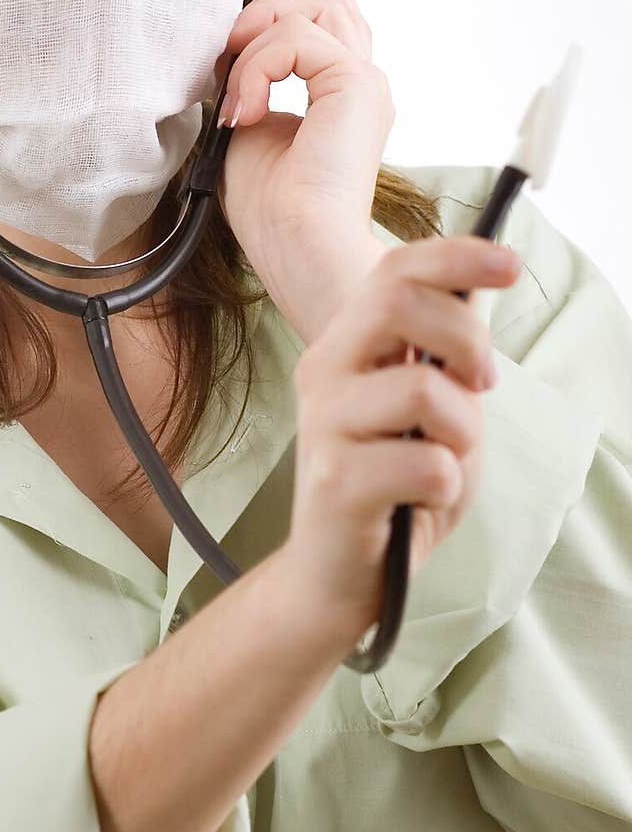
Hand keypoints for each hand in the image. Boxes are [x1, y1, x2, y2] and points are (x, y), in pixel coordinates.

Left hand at [214, 0, 394, 343]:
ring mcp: (364, 84)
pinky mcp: (357, 85)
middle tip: (228, 52)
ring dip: (254, 45)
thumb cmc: (275, 213)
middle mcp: (362, 87)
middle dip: (266, 11)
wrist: (299, 247)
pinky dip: (258, 67)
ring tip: (236, 97)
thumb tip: (227, 58)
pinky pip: (296, 39)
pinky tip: (246, 108)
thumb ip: (250, 87)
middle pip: (325, 6)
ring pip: (308, 14)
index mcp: (343, 100)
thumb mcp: (248, 132)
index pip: (340, 23)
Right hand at [278, 234, 522, 650]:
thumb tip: (477, 291)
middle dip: (467, 338)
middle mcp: (324, 373)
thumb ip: (444, 358)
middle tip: (481, 384)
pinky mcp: (336, 481)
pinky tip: (424, 500)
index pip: (395, 273)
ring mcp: (324, 425)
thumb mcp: (432, 411)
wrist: (339, 576)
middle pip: (401, 305)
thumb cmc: (394, 488)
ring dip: (462, 432)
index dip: (455, 256)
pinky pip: (429, 464)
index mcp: (346, 347)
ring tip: (446, 461)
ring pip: (424, 390)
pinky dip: (448, 484)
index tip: (508, 263)